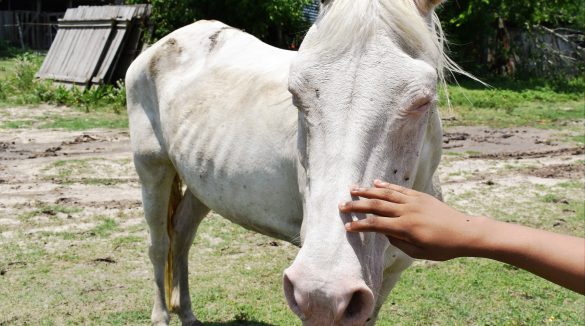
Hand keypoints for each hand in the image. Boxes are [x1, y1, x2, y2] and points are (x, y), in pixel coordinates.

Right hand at [339, 180, 484, 260]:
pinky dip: (386, 186)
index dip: (360, 226)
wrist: (465, 232)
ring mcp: (413, 201)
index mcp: (406, 228)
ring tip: (352, 189)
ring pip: (385, 194)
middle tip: (341, 205)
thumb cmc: (443, 248)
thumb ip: (398, 242)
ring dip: (367, 191)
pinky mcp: (420, 196)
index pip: (376, 225)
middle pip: (376, 206)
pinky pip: (399, 189)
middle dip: (357, 206)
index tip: (347, 227)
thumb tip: (385, 232)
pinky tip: (375, 183)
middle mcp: (407, 211)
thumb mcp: (418, 252)